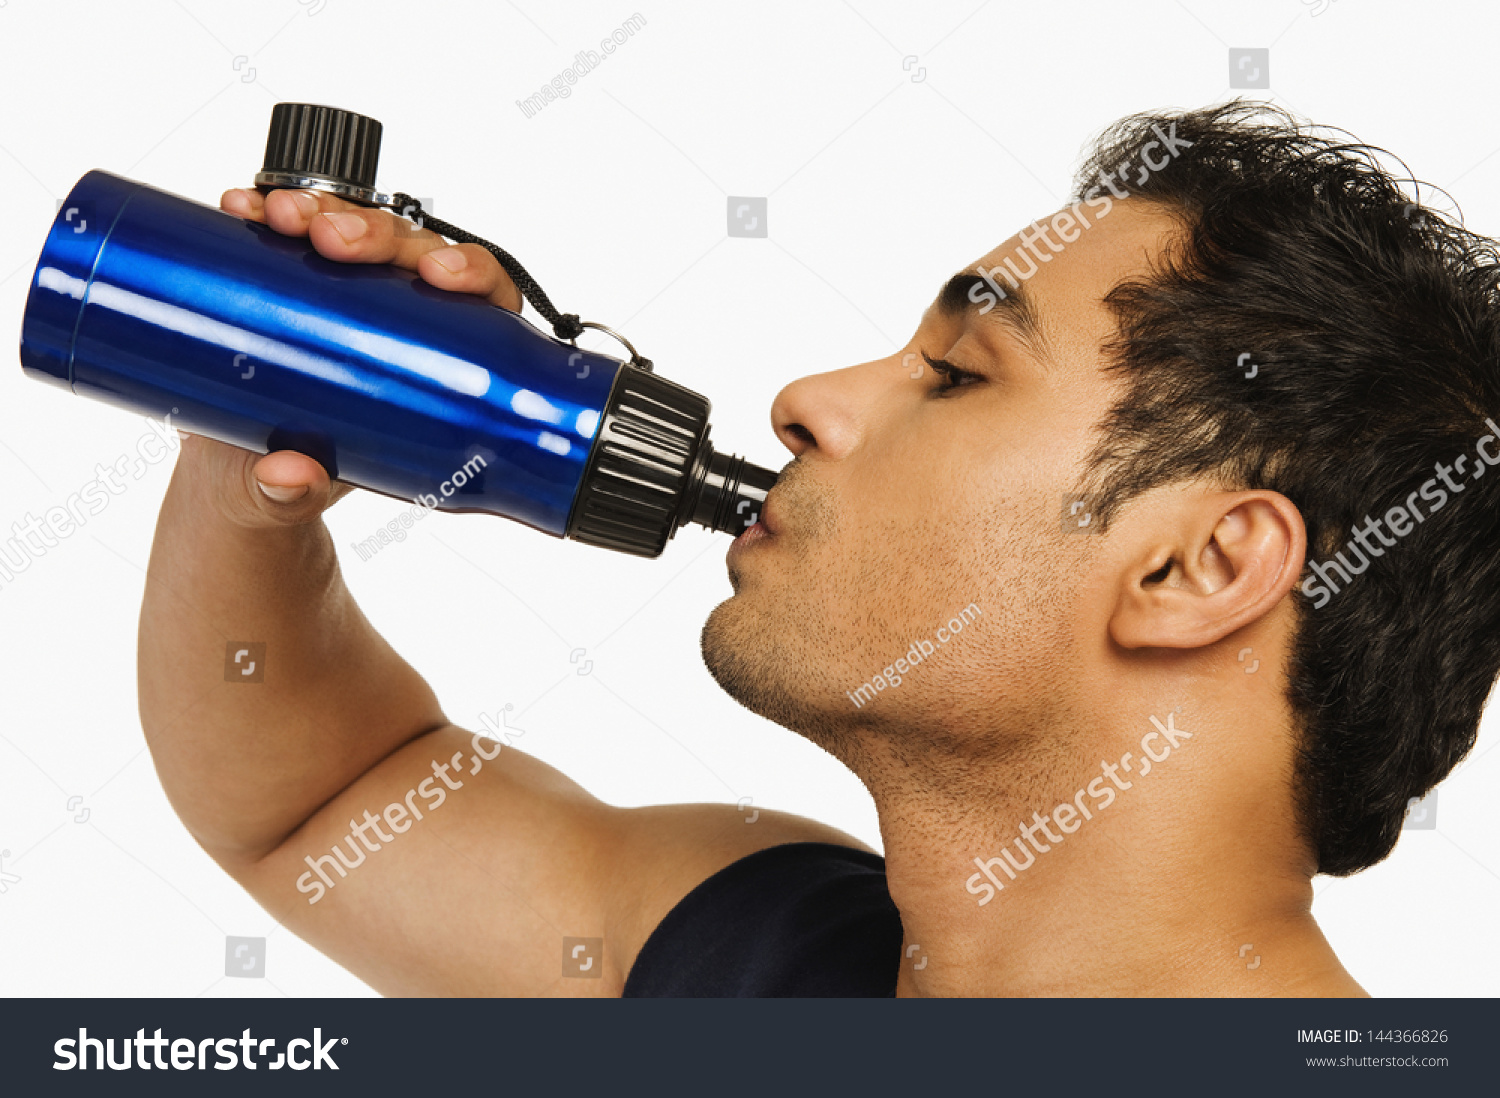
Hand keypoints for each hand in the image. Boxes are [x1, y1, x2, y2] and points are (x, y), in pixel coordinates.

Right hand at [194, 186, 524, 525]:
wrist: (234, 480)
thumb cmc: (292, 487)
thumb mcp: (287, 498)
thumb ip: (290, 498)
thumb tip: (289, 477)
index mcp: (435, 375)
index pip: (482, 308)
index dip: (473, 276)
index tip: (438, 276)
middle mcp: (401, 326)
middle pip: (416, 255)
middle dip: (377, 233)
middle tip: (328, 238)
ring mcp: (349, 299)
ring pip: (360, 231)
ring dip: (323, 211)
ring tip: (278, 216)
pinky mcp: (296, 282)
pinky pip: (294, 233)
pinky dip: (269, 210)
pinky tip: (243, 208)